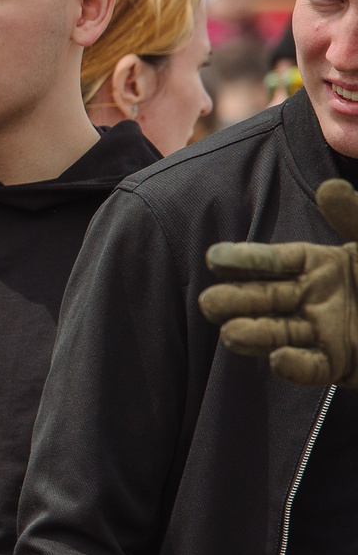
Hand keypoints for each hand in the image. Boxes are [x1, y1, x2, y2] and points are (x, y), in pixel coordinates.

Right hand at [199, 177, 357, 387]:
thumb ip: (354, 216)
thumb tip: (328, 186)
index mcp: (322, 265)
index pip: (274, 261)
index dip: (245, 260)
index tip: (215, 258)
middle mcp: (314, 298)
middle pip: (264, 298)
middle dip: (235, 300)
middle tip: (210, 302)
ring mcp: (323, 332)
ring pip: (276, 333)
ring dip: (253, 335)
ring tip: (231, 333)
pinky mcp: (337, 364)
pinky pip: (310, 368)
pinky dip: (293, 366)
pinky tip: (280, 359)